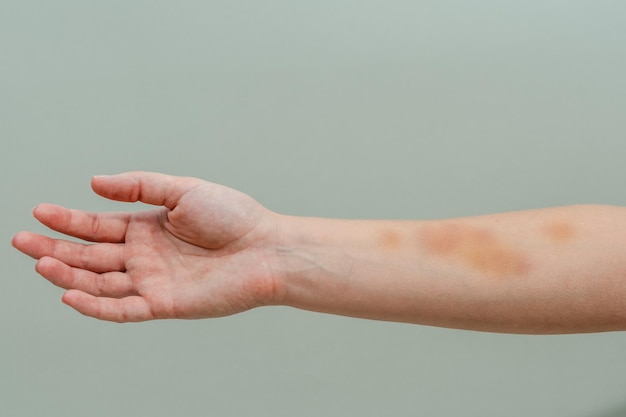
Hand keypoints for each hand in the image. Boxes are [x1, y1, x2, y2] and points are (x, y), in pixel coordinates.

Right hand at [12, 172, 283, 321]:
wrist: (266, 248)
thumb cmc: (232, 216)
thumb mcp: (183, 190)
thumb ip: (140, 186)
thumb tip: (95, 182)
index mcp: (147, 227)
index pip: (97, 226)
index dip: (67, 220)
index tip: (39, 212)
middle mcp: (144, 255)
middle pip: (89, 255)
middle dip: (54, 249)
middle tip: (20, 241)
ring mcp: (152, 280)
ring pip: (99, 282)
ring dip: (68, 276)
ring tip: (39, 263)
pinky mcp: (164, 304)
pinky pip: (122, 309)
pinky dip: (95, 306)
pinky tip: (70, 296)